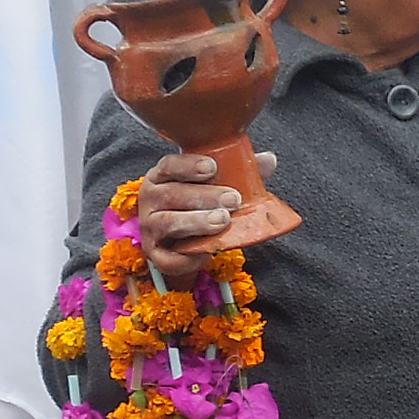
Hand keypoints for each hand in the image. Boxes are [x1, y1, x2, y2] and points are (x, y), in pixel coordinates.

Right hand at [135, 146, 280, 277]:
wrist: (186, 240)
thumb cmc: (201, 203)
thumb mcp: (218, 184)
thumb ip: (240, 171)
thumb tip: (268, 160)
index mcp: (163, 175)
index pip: (169, 165)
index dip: (189, 165)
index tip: (212, 167)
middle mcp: (151, 198)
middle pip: (172, 194)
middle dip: (204, 196)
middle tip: (233, 199)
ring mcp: (150, 226)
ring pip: (168, 223)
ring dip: (197, 222)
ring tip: (222, 221)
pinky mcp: (155, 253)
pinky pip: (168, 258)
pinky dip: (186, 257)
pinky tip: (205, 253)